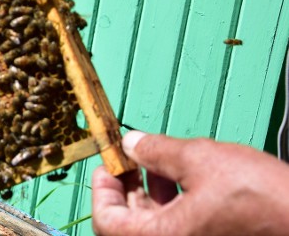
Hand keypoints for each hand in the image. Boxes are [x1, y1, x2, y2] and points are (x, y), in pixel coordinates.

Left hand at [93, 131, 288, 235]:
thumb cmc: (267, 201)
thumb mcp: (201, 160)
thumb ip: (157, 151)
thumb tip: (133, 144)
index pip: (106, 222)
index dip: (103, 188)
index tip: (109, 165)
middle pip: (129, 225)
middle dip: (127, 188)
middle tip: (131, 160)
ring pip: (155, 227)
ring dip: (150, 194)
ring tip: (158, 164)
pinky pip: (180, 230)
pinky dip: (173, 206)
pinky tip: (183, 179)